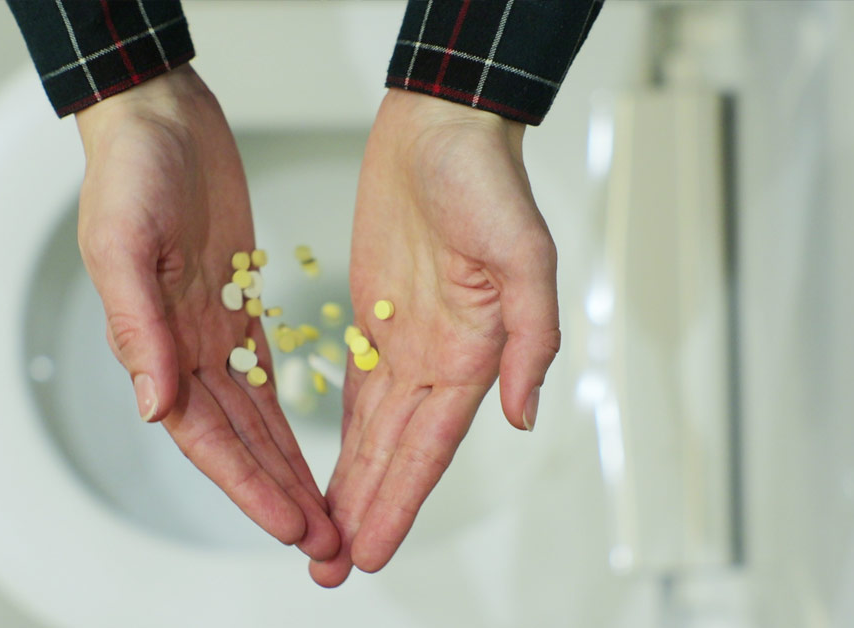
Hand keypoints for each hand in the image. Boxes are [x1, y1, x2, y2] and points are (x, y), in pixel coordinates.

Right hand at [75, 66, 338, 559]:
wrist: (159, 117)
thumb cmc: (129, 170)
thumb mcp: (124, 243)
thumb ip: (138, 326)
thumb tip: (154, 407)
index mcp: (154, 341)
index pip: (206, 435)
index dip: (248, 485)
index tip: (290, 526)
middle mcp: (183, 348)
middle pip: (236, 442)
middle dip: (278, 494)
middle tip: (322, 544)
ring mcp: (211, 330)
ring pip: (254, 420)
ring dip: (285, 469)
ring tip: (324, 515)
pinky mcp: (238, 304)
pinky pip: (265, 376)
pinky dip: (284, 419)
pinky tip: (308, 452)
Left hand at [310, 90, 560, 585]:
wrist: (440, 128)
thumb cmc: (486, 178)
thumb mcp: (525, 252)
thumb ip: (531, 337)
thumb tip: (523, 416)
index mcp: (475, 352)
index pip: (430, 447)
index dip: (398, 501)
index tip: (369, 550)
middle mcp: (440, 359)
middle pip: (396, 454)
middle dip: (365, 511)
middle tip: (330, 566)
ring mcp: (404, 342)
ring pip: (374, 433)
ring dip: (351, 486)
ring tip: (322, 535)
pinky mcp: (372, 319)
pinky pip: (356, 392)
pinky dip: (343, 435)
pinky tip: (327, 469)